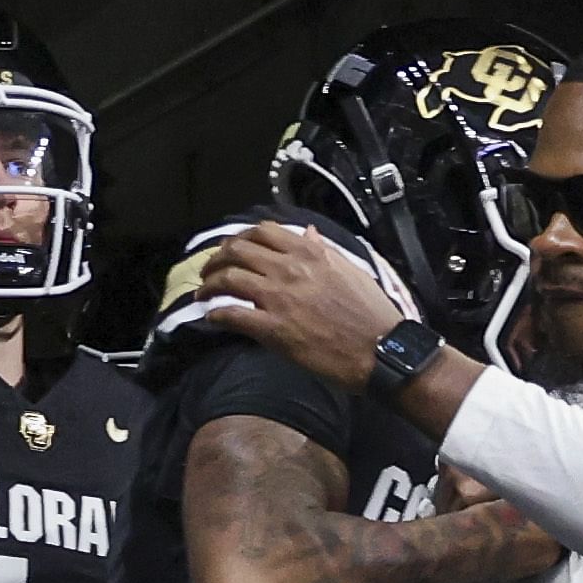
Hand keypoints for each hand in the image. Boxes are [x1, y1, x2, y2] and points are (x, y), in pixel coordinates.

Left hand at [191, 221, 406, 389]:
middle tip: (209, 270)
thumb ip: (324, 250)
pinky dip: (216, 314)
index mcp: (308, 252)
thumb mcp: (350, 270)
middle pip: (237, 251)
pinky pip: (233, 315)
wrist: (380, 349)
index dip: (239, 238)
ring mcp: (278, 298)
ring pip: (228, 279)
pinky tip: (212, 317)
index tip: (232, 248)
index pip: (261, 232)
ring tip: (202, 293)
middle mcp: (288, 268)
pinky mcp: (273, 329)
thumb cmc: (371, 312)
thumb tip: (308, 233)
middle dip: (217, 258)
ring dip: (209, 285)